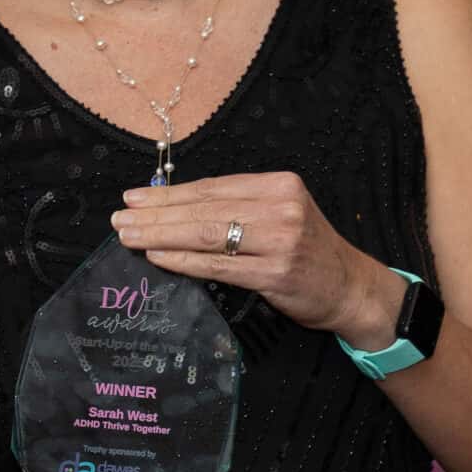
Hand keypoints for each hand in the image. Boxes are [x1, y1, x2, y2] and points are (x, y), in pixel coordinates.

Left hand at [110, 171, 394, 339]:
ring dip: (160, 235)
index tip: (133, 198)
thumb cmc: (307, 252)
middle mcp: (281, 206)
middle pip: (204, 209)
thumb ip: (235, 209)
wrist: (351, 287)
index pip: (211, 187)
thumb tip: (171, 208)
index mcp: (278, 185)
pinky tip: (158, 256)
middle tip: (120, 219)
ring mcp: (280, 239)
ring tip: (129, 236)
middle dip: (156, 214)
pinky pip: (218, 265)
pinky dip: (183, 260)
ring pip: (206, 234)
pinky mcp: (275, 272)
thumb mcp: (279, 216)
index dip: (168, 194)